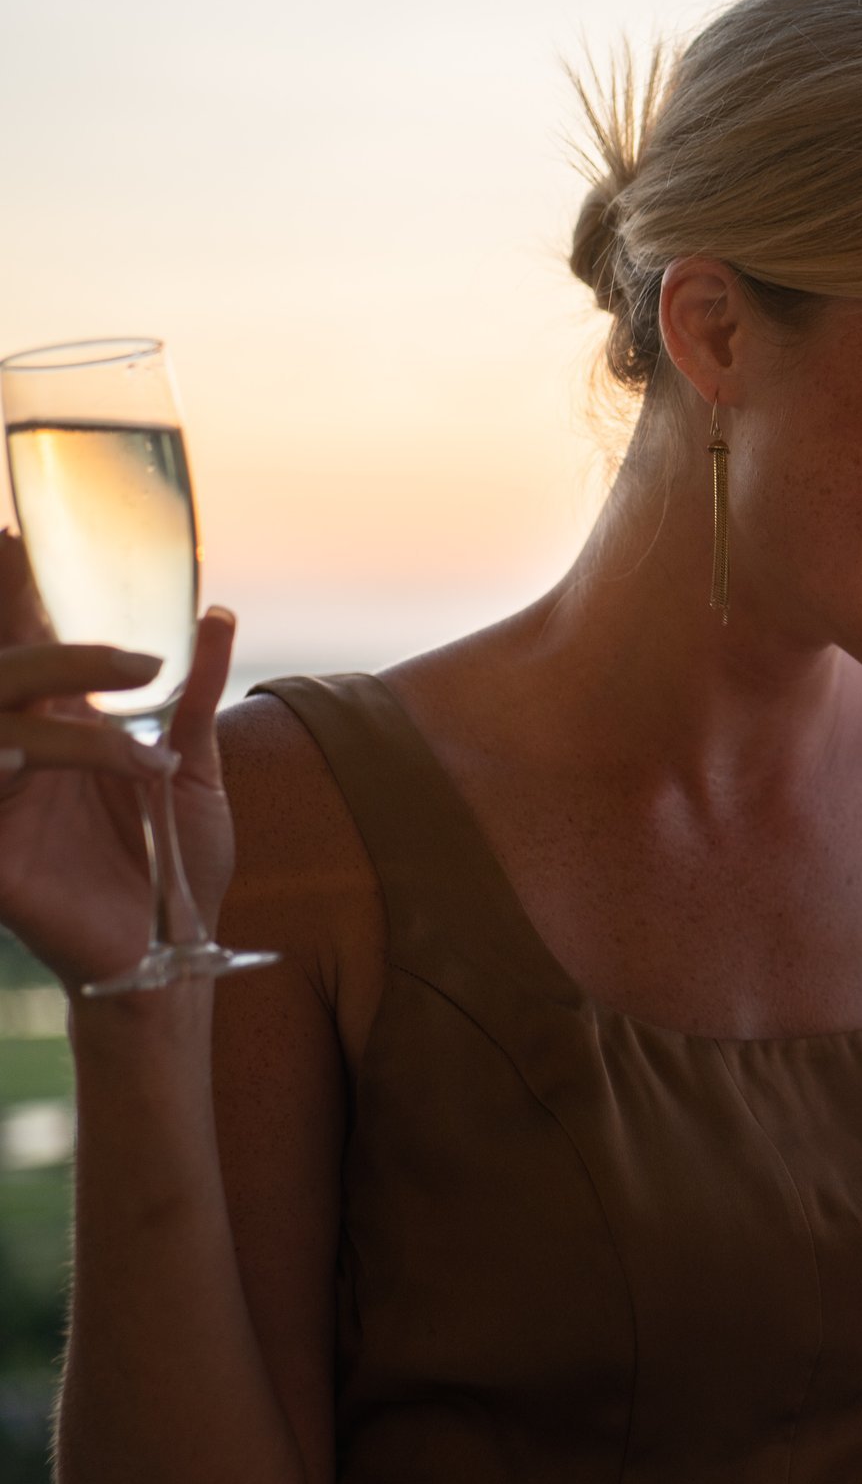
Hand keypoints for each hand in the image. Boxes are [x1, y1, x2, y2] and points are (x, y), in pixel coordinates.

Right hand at [0, 528, 238, 988]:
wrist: (173, 948)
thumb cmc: (177, 858)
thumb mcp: (197, 767)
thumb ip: (199, 693)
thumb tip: (218, 614)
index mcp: (64, 725)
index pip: (30, 646)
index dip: (15, 593)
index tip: (12, 535)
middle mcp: (22, 752)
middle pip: (3, 674)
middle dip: (31, 637)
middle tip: (93, 629)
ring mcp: (3, 800)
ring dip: (73, 735)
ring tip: (150, 760)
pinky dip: (14, 773)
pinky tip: (32, 767)